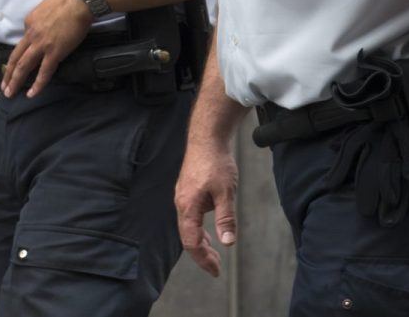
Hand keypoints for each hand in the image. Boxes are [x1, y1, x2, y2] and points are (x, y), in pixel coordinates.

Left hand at [0, 0, 93, 98]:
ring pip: (23, 66)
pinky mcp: (54, 52)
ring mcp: (41, 44)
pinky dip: (37, 85)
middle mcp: (31, 34)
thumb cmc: (67, 0)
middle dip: (7, 74)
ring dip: (15, 81)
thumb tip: (45, 27)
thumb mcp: (46, 8)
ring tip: (10, 93)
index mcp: (29, 22)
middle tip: (3, 86)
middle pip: (15, 57)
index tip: (17, 64)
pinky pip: (44, 72)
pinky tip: (32, 94)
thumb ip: (42, 20)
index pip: (22, 41)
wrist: (79, 0)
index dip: (19, 55)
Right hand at [175, 137, 239, 277]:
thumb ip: (226, 219)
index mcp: (188, 206)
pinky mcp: (187, 191)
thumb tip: (227, 243)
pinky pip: (190, 217)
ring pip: (188, 227)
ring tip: (214, 252)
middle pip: (187, 236)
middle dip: (201, 254)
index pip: (191, 242)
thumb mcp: (226, 193)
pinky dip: (199, 229)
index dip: (203, 259)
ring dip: (200, 242)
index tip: (216, 270)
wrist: (207, 137)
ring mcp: (183, 196)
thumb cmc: (216, 163)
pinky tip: (209, 231)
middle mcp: (181, 203)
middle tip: (217, 266)